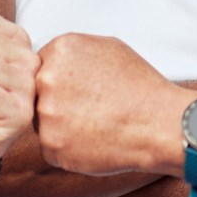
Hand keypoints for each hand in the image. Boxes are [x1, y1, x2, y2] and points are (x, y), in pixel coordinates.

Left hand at [34, 33, 189, 175]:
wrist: (159, 124)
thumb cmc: (140, 88)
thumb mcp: (108, 47)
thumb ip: (73, 52)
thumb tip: (53, 59)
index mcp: (60, 50)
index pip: (41, 66)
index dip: (61, 82)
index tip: (79, 91)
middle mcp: (47, 79)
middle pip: (37, 93)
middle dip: (57, 103)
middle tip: (88, 110)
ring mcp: (47, 114)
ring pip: (42, 122)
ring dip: (61, 126)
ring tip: (94, 124)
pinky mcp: (51, 145)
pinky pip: (51, 147)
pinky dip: (68, 149)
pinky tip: (93, 141)